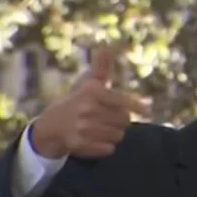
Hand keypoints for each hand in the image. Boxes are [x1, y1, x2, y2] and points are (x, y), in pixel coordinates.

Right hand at [31, 45, 149, 158]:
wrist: (49, 127)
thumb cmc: (76, 103)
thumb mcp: (87, 86)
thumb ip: (101, 69)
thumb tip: (107, 47)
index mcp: (92, 93)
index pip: (123, 101)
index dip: (137, 106)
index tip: (147, 111)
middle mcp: (87, 109)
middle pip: (125, 121)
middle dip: (120, 121)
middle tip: (107, 119)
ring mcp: (83, 128)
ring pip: (118, 136)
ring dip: (113, 134)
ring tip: (99, 129)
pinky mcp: (80, 145)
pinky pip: (109, 149)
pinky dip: (105, 147)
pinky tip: (94, 141)